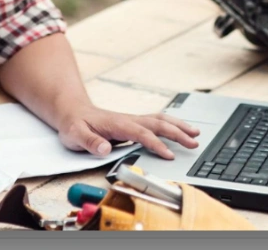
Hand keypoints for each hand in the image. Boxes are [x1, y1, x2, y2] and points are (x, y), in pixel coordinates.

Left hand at [58, 106, 200, 159]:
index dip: (157, 144)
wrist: (73, 111)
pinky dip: (171, 125)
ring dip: (178, 126)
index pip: (142, 134)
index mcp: (118, 124)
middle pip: (158, 124)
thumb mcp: (75, 134)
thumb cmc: (74, 124)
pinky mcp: (133, 124)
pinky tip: (179, 129)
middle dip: (178, 133)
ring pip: (160, 120)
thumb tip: (105, 148)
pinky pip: (156, 123)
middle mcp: (129, 120)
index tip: (169, 155)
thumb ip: (90, 142)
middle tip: (194, 143)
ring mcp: (132, 120)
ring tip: (195, 133)